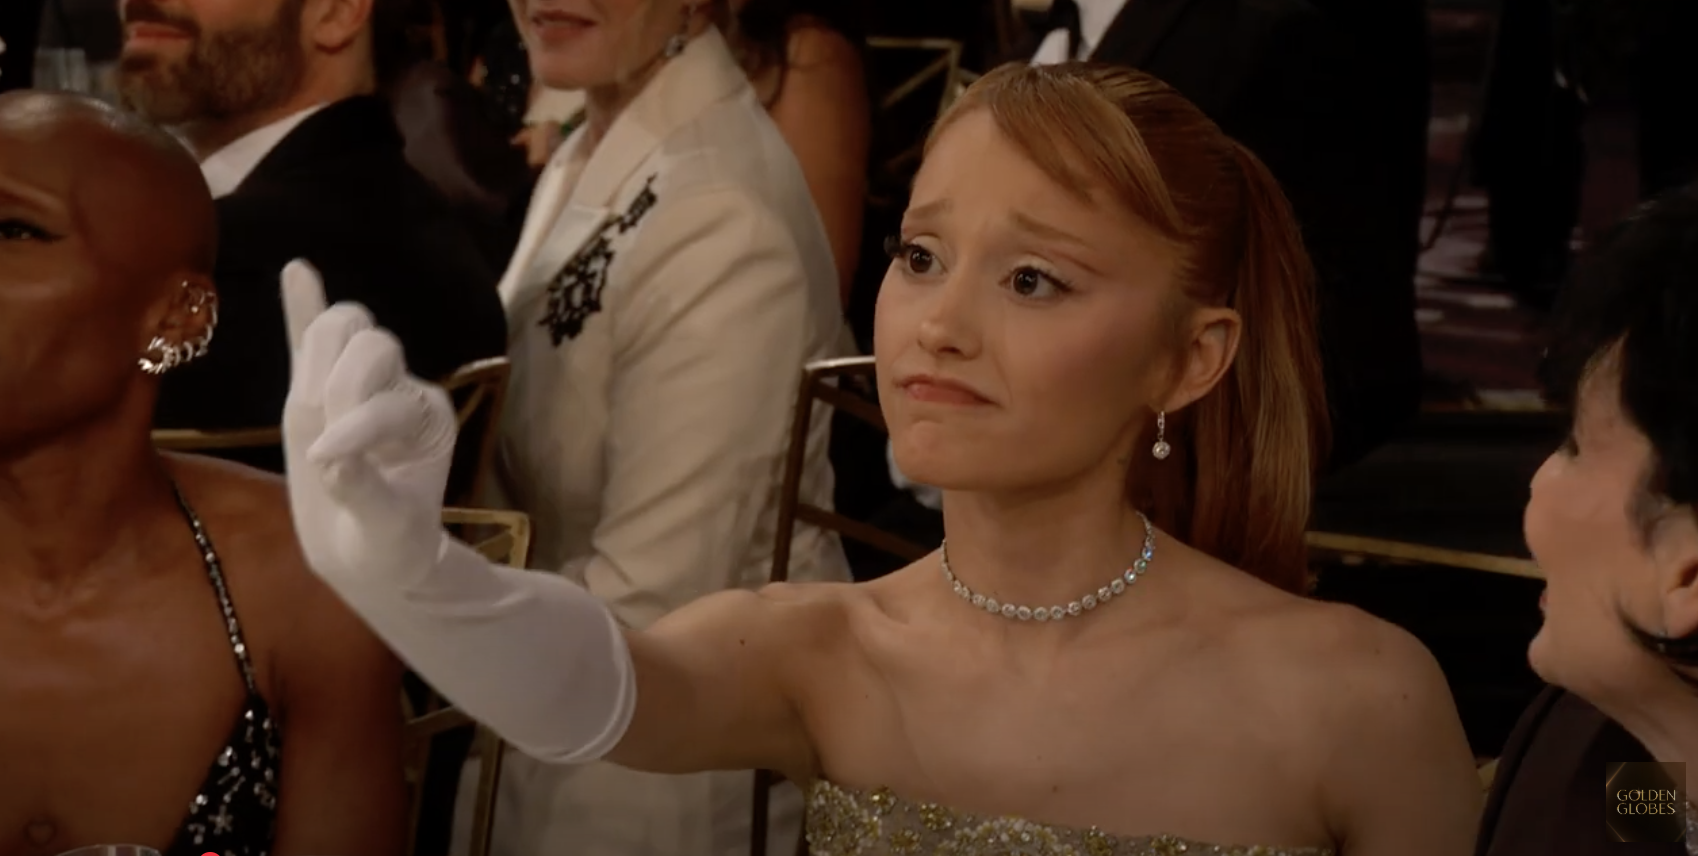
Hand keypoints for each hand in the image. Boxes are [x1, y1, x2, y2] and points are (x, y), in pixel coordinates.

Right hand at [280, 259, 458, 591]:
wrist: (370, 556)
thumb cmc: (388, 546)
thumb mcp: (385, 530)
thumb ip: (362, 489)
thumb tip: (330, 454)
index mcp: (428, 420)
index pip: (390, 401)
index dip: (356, 427)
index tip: (326, 466)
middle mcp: (400, 390)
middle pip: (372, 342)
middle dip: (342, 383)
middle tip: (323, 440)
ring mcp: (358, 385)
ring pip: (343, 330)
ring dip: (319, 355)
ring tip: (311, 404)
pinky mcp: (316, 392)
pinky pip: (311, 338)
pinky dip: (303, 307)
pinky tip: (298, 271)